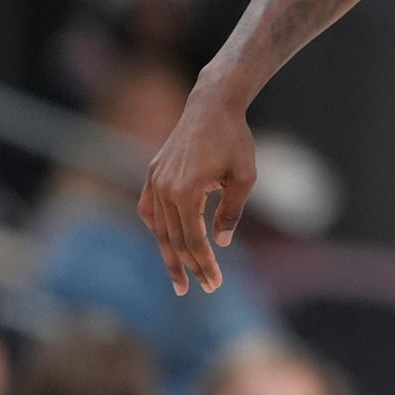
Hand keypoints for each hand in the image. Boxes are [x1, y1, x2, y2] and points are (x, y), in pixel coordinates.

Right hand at [137, 81, 255, 295]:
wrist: (212, 106)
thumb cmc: (235, 139)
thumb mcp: (244, 176)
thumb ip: (231, 212)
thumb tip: (221, 244)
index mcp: (186, 191)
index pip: (192, 240)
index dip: (204, 264)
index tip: (215, 283)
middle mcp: (164, 189)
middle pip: (173, 240)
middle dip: (188, 267)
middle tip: (202, 289)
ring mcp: (154, 180)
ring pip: (158, 229)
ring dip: (168, 255)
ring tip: (179, 279)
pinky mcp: (153, 173)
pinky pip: (149, 210)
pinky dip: (156, 229)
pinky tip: (165, 243)